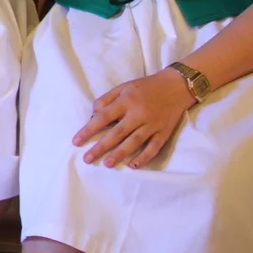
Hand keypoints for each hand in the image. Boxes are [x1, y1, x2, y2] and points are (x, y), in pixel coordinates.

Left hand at [73, 69, 194, 169]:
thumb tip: (93, 115)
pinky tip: (133, 166)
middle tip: (87, 158)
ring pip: (134, 142)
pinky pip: (154, 147)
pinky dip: (144, 157)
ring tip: (107, 164)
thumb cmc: (145, 87)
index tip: (76, 141)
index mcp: (126, 101)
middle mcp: (138, 114)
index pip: (103, 117)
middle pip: (117, 133)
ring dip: (120, 154)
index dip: (89, 130)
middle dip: (101, 147)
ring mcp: (152, 124)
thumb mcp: (123, 88)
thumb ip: (106, 100)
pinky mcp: (164, 132)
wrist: (176, 86)